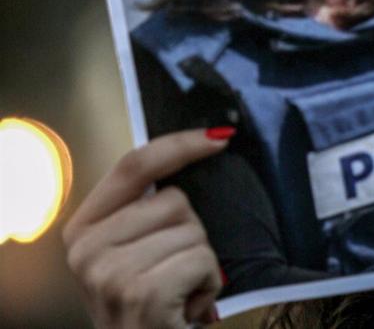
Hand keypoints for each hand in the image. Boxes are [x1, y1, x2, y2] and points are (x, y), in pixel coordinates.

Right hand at [63, 128, 233, 327]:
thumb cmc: (153, 307)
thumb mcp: (135, 254)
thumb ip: (144, 212)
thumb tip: (200, 145)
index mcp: (83, 231)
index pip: (133, 165)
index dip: (179, 144)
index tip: (218, 137)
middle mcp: (86, 250)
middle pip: (174, 199)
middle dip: (191, 234)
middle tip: (173, 275)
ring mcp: (109, 273)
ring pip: (193, 230)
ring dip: (201, 264)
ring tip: (179, 295)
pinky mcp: (141, 293)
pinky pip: (202, 259)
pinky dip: (209, 285)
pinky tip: (186, 309)